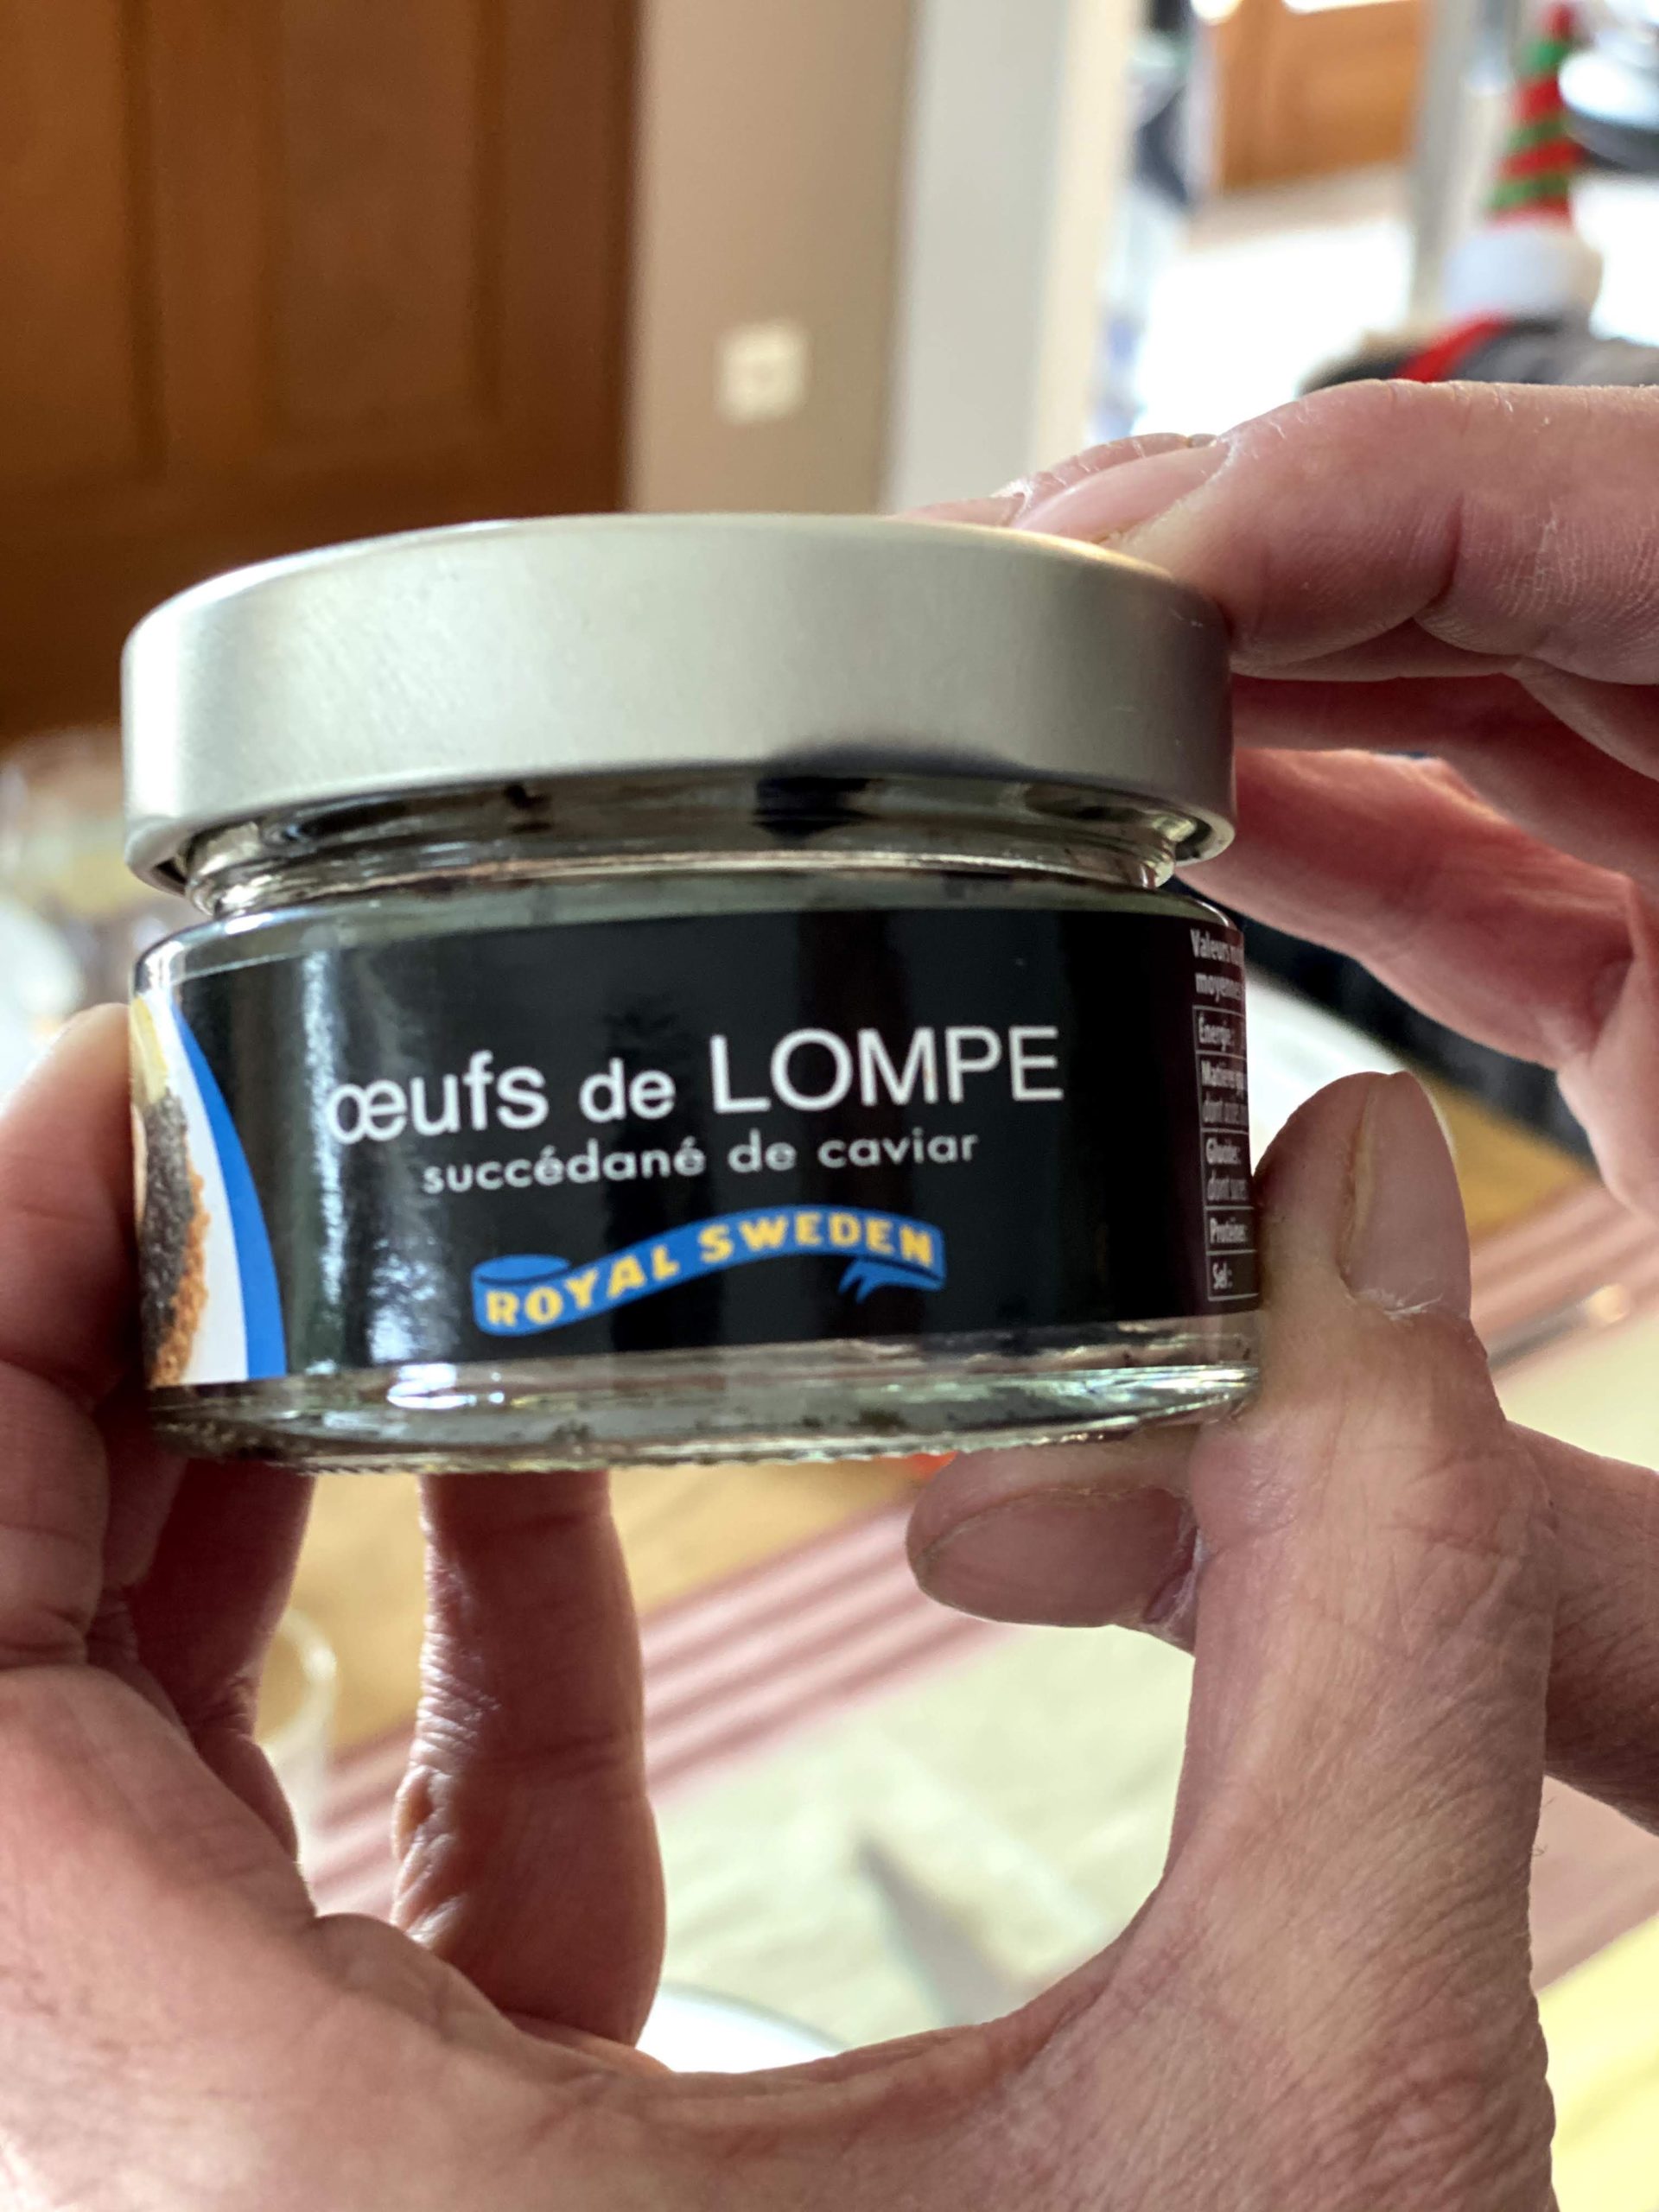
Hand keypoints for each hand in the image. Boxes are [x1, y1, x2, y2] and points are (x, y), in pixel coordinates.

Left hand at [2, 1015, 1563, 2204]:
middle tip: (258, 1147)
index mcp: (245, 2202)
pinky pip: (293, 1910)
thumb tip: (1355, 1217)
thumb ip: (1352, 1613)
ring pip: (110, 1807)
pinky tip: (536, 1520)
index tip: (120, 1107)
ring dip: (218, 1521)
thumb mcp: (1314, 2116)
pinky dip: (394, 1692)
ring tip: (372, 1284)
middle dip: (87, 1385)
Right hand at [916, 382, 1658, 1846]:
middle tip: (1003, 614)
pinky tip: (1172, 847)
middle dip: (1256, 556)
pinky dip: (1331, 831)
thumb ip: (1449, 1560)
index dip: (1363, 500)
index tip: (1110, 578)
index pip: (1654, 538)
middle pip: (1539, 573)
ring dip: (1266, 681)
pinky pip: (1502, 853)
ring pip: (1503, 694)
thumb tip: (1033, 1528)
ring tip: (1040, 710)